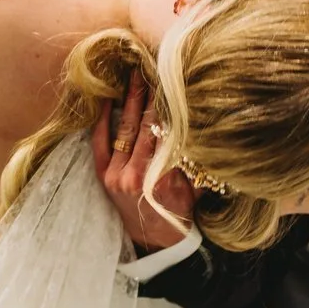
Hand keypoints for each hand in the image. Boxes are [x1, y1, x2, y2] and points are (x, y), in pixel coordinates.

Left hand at [92, 72, 197, 252]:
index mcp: (160, 179)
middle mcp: (134, 176)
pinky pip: (100, 142)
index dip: (165, 106)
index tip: (168, 82)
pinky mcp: (103, 176)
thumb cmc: (181, 212)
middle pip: (141, 126)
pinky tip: (105, 100)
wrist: (156, 240)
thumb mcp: (197, 188)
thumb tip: (209, 128)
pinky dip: (102, 120)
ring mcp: (116, 176)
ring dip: (127, 101)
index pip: (163, 133)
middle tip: (147, 67)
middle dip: (146, 95)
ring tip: (131, 76)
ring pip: (123, 130)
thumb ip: (198, 162)